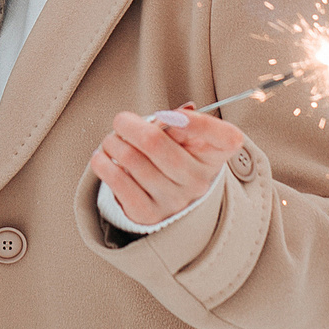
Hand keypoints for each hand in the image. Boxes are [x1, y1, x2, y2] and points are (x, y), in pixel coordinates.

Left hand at [90, 105, 245, 227]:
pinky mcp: (149, 214)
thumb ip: (176, 123)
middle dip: (129, 125)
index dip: (200, 123)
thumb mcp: (185, 137)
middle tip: (121, 122)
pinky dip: (102, 163)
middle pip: (155, 142)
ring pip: (131, 159)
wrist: (167, 198)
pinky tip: (102, 158)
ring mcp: (174, 200)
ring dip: (112, 143)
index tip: (176, 115)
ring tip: (111, 141)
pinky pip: (117, 181)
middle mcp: (199, 180)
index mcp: (215, 154)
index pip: (225, 138)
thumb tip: (161, 120)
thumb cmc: (174, 155)